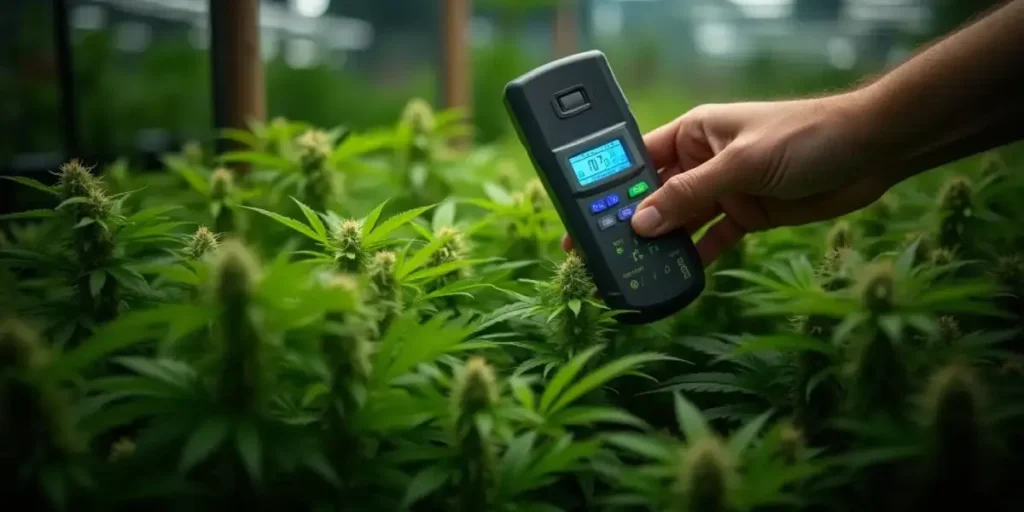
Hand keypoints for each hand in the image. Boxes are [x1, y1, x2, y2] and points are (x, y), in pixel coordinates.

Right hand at [562, 93, 902, 263]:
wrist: (871, 152)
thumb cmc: (806, 136)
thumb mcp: (740, 164)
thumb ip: (690, 194)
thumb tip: (641, 222)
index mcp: (693, 133)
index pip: (638, 160)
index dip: (608, 187)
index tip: (581, 213)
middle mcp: (702, 161)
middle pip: (653, 195)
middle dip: (627, 221)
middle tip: (594, 251)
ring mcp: (723, 190)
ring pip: (679, 221)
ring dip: (659, 244)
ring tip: (630, 269)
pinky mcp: (746, 215)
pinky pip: (711, 239)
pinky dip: (695, 257)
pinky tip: (676, 275)